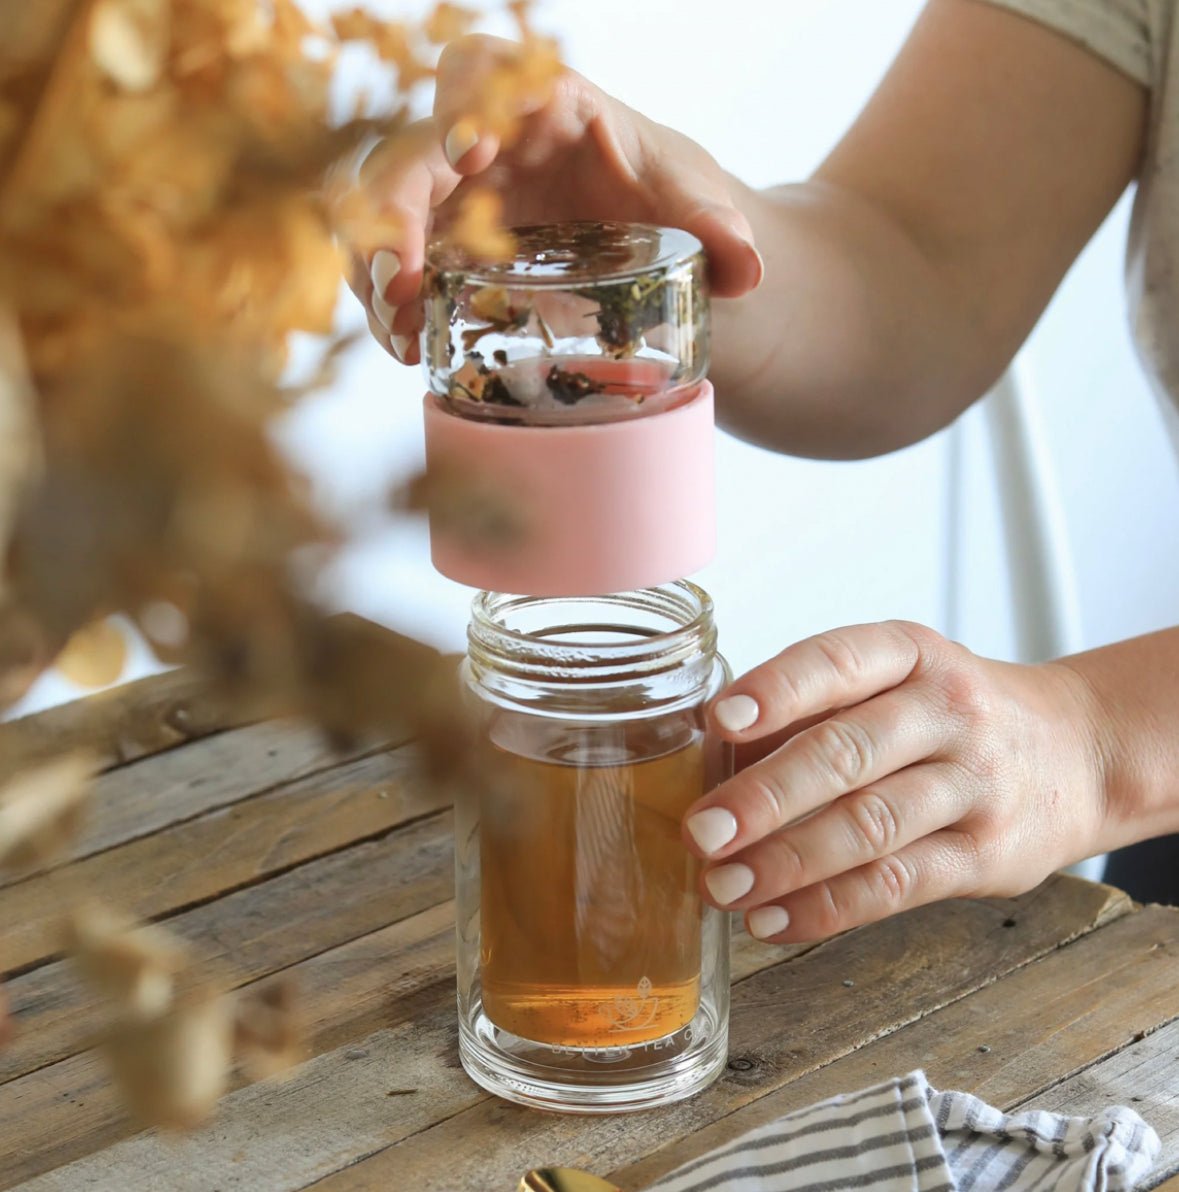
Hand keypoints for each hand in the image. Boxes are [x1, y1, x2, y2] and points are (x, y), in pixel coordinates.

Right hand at [346, 35, 762, 361]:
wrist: (656, 242)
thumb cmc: (669, 197)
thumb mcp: (696, 202)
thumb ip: (718, 226)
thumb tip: (745, 267)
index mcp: (543, 104)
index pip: (482, 74)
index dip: (462, 106)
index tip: (469, 157)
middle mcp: (485, 143)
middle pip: (409, 152)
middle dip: (392, 214)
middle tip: (400, 285)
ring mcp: (456, 198)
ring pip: (383, 212)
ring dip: (376, 270)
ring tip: (401, 336)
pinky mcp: (444, 248)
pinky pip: (395, 264)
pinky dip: (392, 305)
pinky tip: (410, 349)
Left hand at [683, 620, 1104, 941]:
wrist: (1075, 752)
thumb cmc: (947, 716)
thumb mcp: (892, 682)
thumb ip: (811, 710)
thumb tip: (708, 759)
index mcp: (908, 653)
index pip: (837, 661)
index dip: (778, 690)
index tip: (720, 720)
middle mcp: (945, 710)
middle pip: (847, 753)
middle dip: (765, 796)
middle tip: (702, 831)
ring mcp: (973, 783)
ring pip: (869, 825)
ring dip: (786, 863)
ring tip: (723, 886)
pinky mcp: (987, 855)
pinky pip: (897, 884)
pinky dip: (828, 907)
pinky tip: (774, 918)